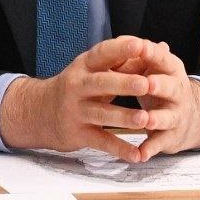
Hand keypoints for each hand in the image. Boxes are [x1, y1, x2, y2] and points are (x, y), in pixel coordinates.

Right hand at [0, 35, 166, 160]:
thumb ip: (125, 61)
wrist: (39, 112)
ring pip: (102, 114)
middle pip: (100, 83)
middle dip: (124, 83)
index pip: (102, 53)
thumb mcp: (92, 70)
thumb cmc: (77, 87)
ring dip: (124, 117)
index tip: (140, 44)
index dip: (120, 49)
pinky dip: (119, 149)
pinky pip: (101, 141)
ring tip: (145, 119)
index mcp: (84, 66)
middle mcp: (77, 86)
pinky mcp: (77, 134)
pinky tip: (137, 155)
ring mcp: (76, 111)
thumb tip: (159, 47)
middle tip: (146, 84)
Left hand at [102, 36, 199, 156]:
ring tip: (145, 120)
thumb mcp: (154, 67)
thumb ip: (140, 56)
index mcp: (171, 70)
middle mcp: (177, 91)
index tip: (139, 46)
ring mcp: (175, 115)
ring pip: (167, 117)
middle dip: (159, 85)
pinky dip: (150, 149)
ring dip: (156, 118)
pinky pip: (160, 143)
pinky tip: (140, 155)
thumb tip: (125, 41)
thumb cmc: (161, 85)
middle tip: (147, 83)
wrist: (188, 116)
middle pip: (171, 87)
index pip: (162, 58)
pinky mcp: (170, 137)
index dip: (151, 53)